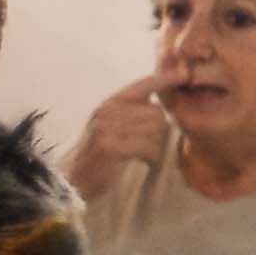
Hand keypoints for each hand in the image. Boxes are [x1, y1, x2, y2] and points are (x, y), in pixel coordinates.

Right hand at [68, 76, 170, 190]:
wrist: (71, 180)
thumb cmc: (96, 154)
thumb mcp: (109, 126)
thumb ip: (130, 112)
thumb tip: (160, 104)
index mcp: (109, 103)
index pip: (143, 84)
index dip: (165, 78)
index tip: (183, 74)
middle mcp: (108, 112)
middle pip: (156, 112)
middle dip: (158, 130)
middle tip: (146, 144)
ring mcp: (108, 129)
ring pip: (155, 130)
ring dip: (154, 145)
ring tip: (142, 153)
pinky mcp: (112, 148)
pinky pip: (149, 146)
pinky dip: (151, 156)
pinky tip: (142, 160)